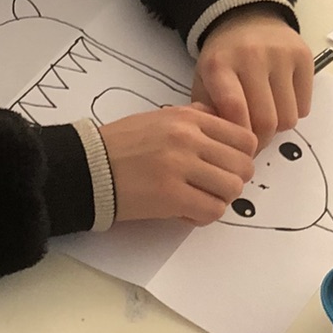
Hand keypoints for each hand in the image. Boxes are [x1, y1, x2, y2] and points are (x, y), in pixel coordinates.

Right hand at [99, 105, 256, 224]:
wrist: (87, 166)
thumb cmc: (121, 144)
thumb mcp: (161, 117)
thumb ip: (196, 119)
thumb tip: (226, 128)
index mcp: (189, 117)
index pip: (244, 138)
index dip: (242, 157)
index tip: (227, 166)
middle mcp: (189, 139)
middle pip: (243, 166)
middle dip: (233, 180)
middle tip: (213, 186)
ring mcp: (180, 167)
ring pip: (231, 189)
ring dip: (219, 199)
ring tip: (199, 199)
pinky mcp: (170, 196)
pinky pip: (211, 210)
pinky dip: (203, 215)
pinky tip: (186, 211)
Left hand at [191, 9, 312, 145]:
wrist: (245, 20)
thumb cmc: (223, 60)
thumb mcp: (203, 83)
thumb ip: (209, 115)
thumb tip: (227, 146)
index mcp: (219, 65)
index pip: (235, 110)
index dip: (239, 137)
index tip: (238, 148)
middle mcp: (251, 56)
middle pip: (266, 121)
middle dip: (261, 141)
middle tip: (254, 142)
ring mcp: (280, 54)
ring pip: (289, 118)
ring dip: (278, 127)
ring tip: (265, 116)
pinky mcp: (304, 56)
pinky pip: (305, 106)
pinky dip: (294, 112)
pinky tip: (280, 100)